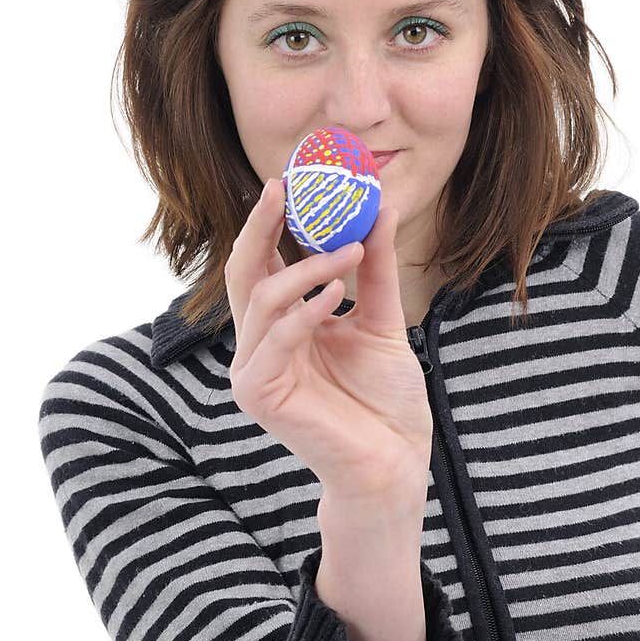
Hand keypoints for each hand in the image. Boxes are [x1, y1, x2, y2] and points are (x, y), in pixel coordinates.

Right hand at [224, 177, 433, 494]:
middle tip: (286, 188)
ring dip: (307, 268)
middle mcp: (261, 341)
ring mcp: (254, 368)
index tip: (290, 180)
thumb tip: (382, 206)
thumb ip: (376, 269)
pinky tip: (336, 295)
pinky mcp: (258, 392)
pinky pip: (274, 338)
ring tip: (349, 251)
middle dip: (262, 225)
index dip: (272, 220)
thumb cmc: (386, 401)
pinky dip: (304, 311)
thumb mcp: (384, 320)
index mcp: (284, 323)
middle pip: (244, 270)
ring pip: (261, 297)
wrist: (394, 461)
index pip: (266, 261)